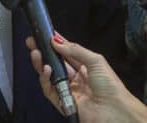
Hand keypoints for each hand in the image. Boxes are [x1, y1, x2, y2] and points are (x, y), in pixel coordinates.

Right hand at [27, 36, 146, 122]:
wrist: (114, 110)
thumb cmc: (110, 85)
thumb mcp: (95, 61)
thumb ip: (75, 50)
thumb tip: (57, 42)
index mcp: (85, 67)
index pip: (66, 53)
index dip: (55, 44)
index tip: (44, 35)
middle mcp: (75, 78)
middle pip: (55, 64)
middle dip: (43, 53)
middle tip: (32, 43)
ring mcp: (68, 90)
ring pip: (49, 77)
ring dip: (41, 64)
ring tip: (36, 54)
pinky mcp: (62, 103)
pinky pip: (49, 90)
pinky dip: (45, 80)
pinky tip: (46, 69)